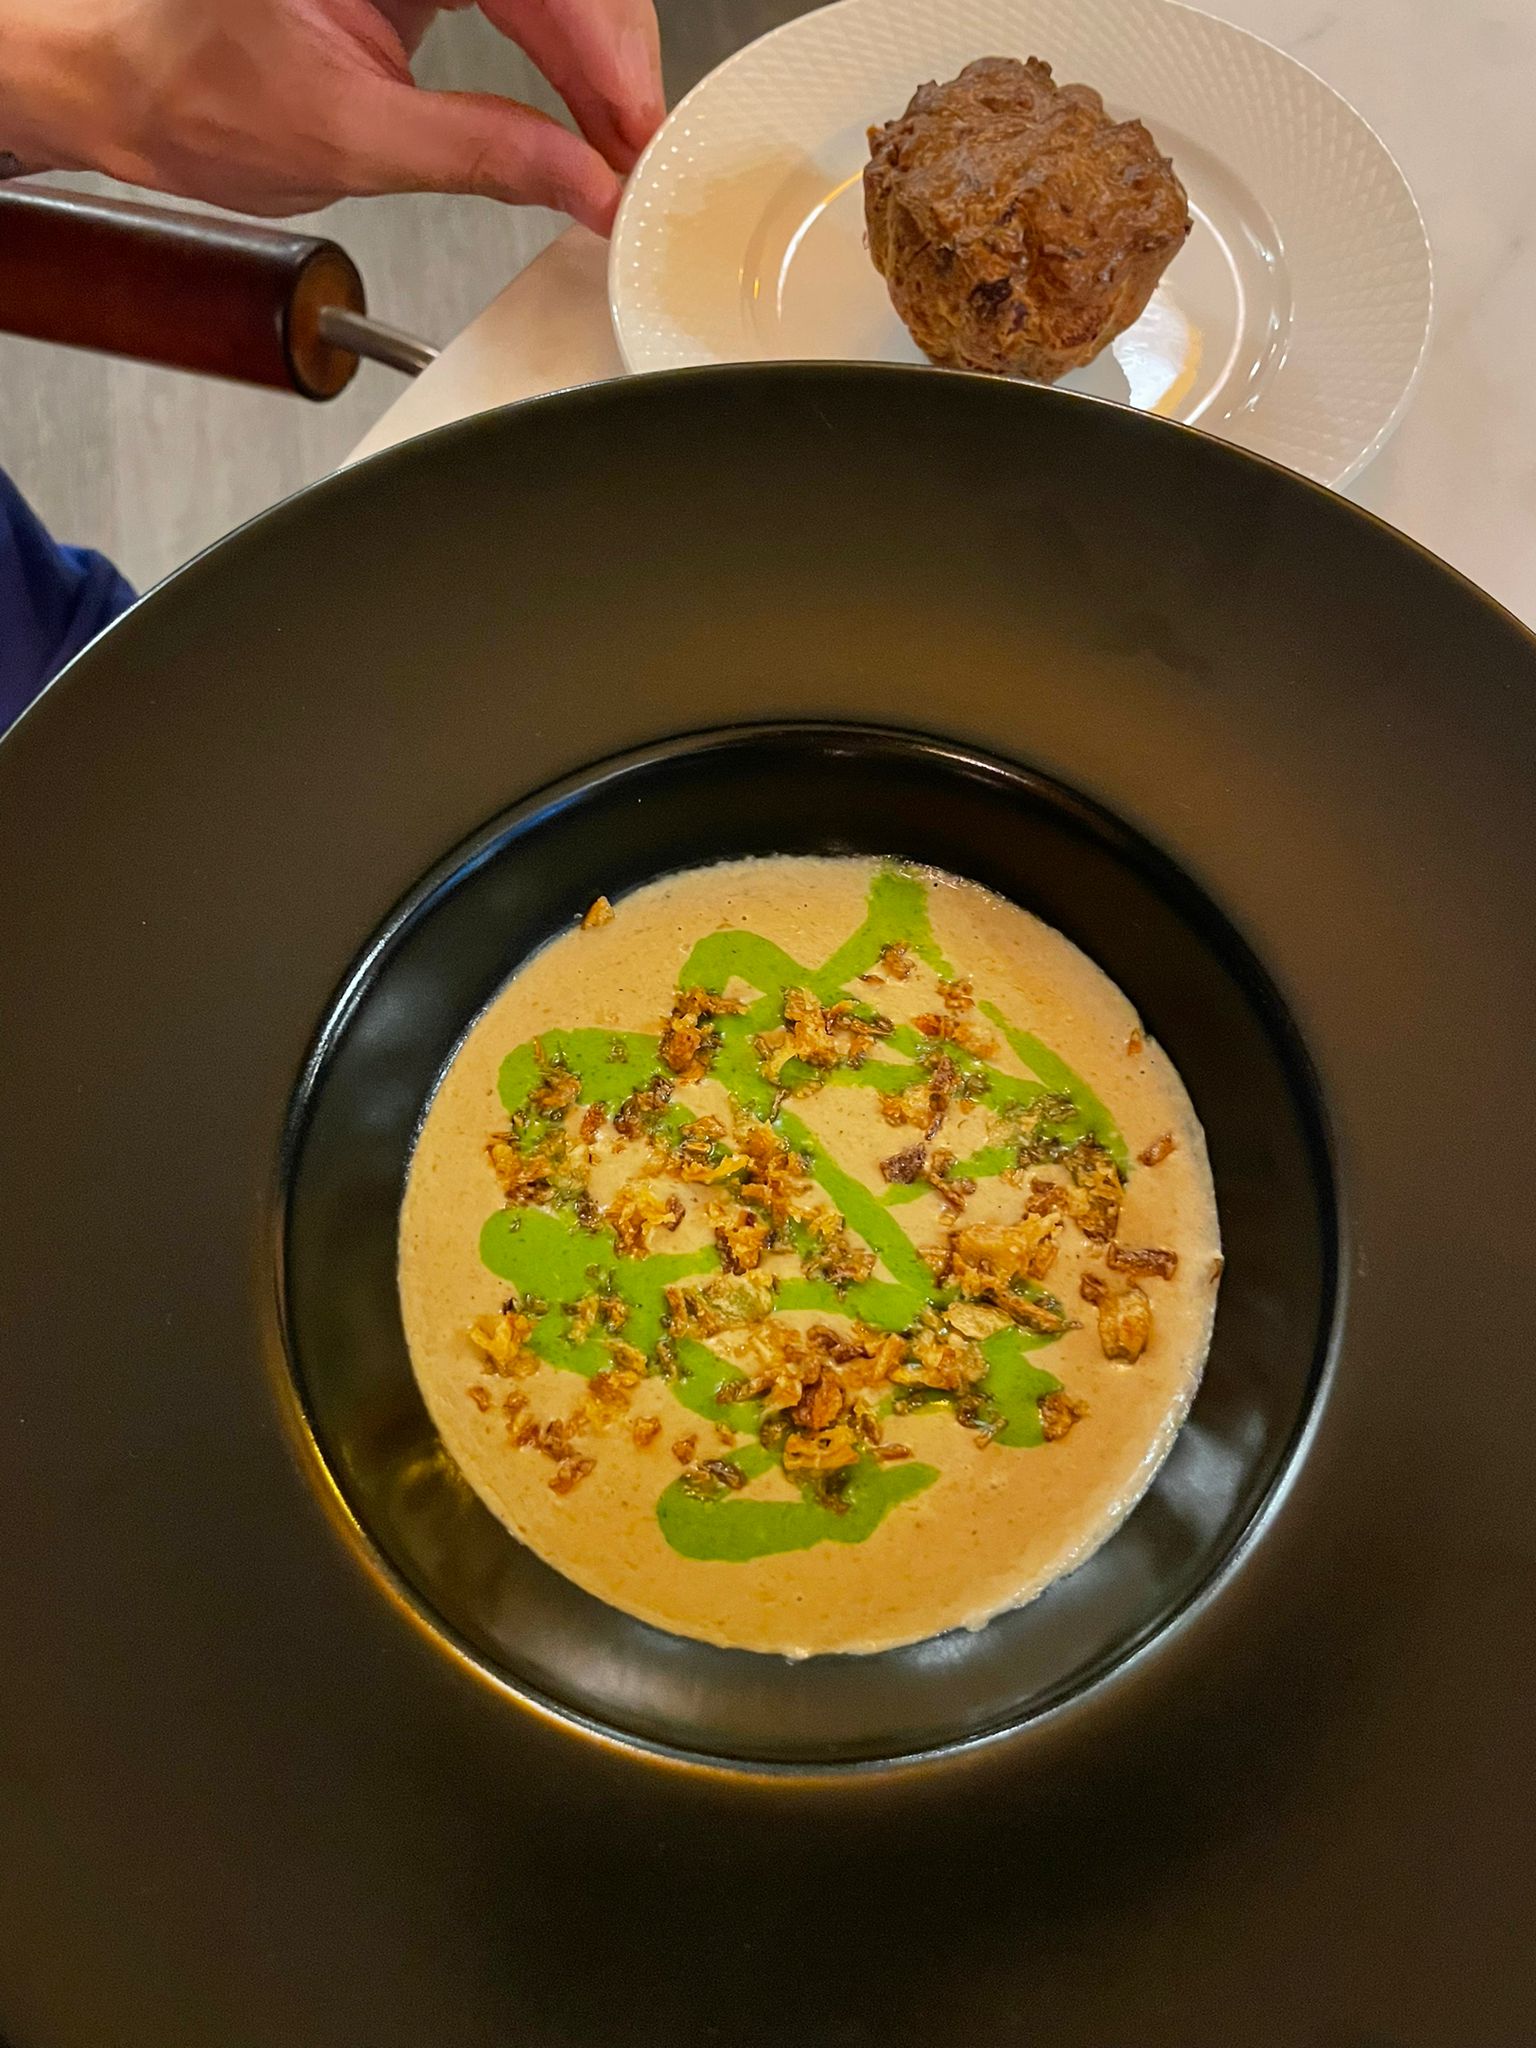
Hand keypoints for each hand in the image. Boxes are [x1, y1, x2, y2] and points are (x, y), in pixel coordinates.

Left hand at [0, 0, 663, 233]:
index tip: (635, 134)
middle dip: (612, 64)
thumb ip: (482, 153)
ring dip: (599, 68)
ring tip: (619, 153)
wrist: (137, 93)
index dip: (601, 55)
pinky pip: (530, 4)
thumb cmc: (195, 94)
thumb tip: (582, 182)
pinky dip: (567, 65)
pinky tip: (588, 120)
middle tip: (637, 157)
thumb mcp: (352, 138)